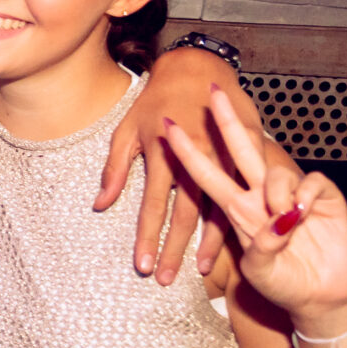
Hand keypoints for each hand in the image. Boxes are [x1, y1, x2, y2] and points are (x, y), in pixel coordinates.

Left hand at [102, 64, 260, 283]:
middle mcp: (194, 160)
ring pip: (219, 207)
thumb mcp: (126, 131)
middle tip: (165, 279)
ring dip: (210, 242)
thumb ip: (114, 169)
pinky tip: (240, 237)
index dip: (147, 238)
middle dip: (175, 250)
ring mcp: (223, 156)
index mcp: (163, 156)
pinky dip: (242, 215)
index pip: (152, 207)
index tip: (141, 266)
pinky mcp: (246, 151)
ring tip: (202, 271)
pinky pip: (246, 188)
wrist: (195, 68)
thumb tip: (100, 205)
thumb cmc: (155, 100)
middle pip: (184, 215)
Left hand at [162, 86, 346, 333]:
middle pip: (241, 149)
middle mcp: (262, 195)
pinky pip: (310, 183)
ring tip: (285, 220)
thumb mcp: (260, 272)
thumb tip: (276, 223)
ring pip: (275, 171)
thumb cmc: (283, 284)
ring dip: (276, 193)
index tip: (167, 128)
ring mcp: (293, 193)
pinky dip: (306, 196)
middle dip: (227, 119)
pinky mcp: (324, 196)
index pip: (206, 175)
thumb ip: (260, 249)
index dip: (186, 153)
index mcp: (237, 210)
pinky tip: (305, 214)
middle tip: (212, 90)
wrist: (321, 296)